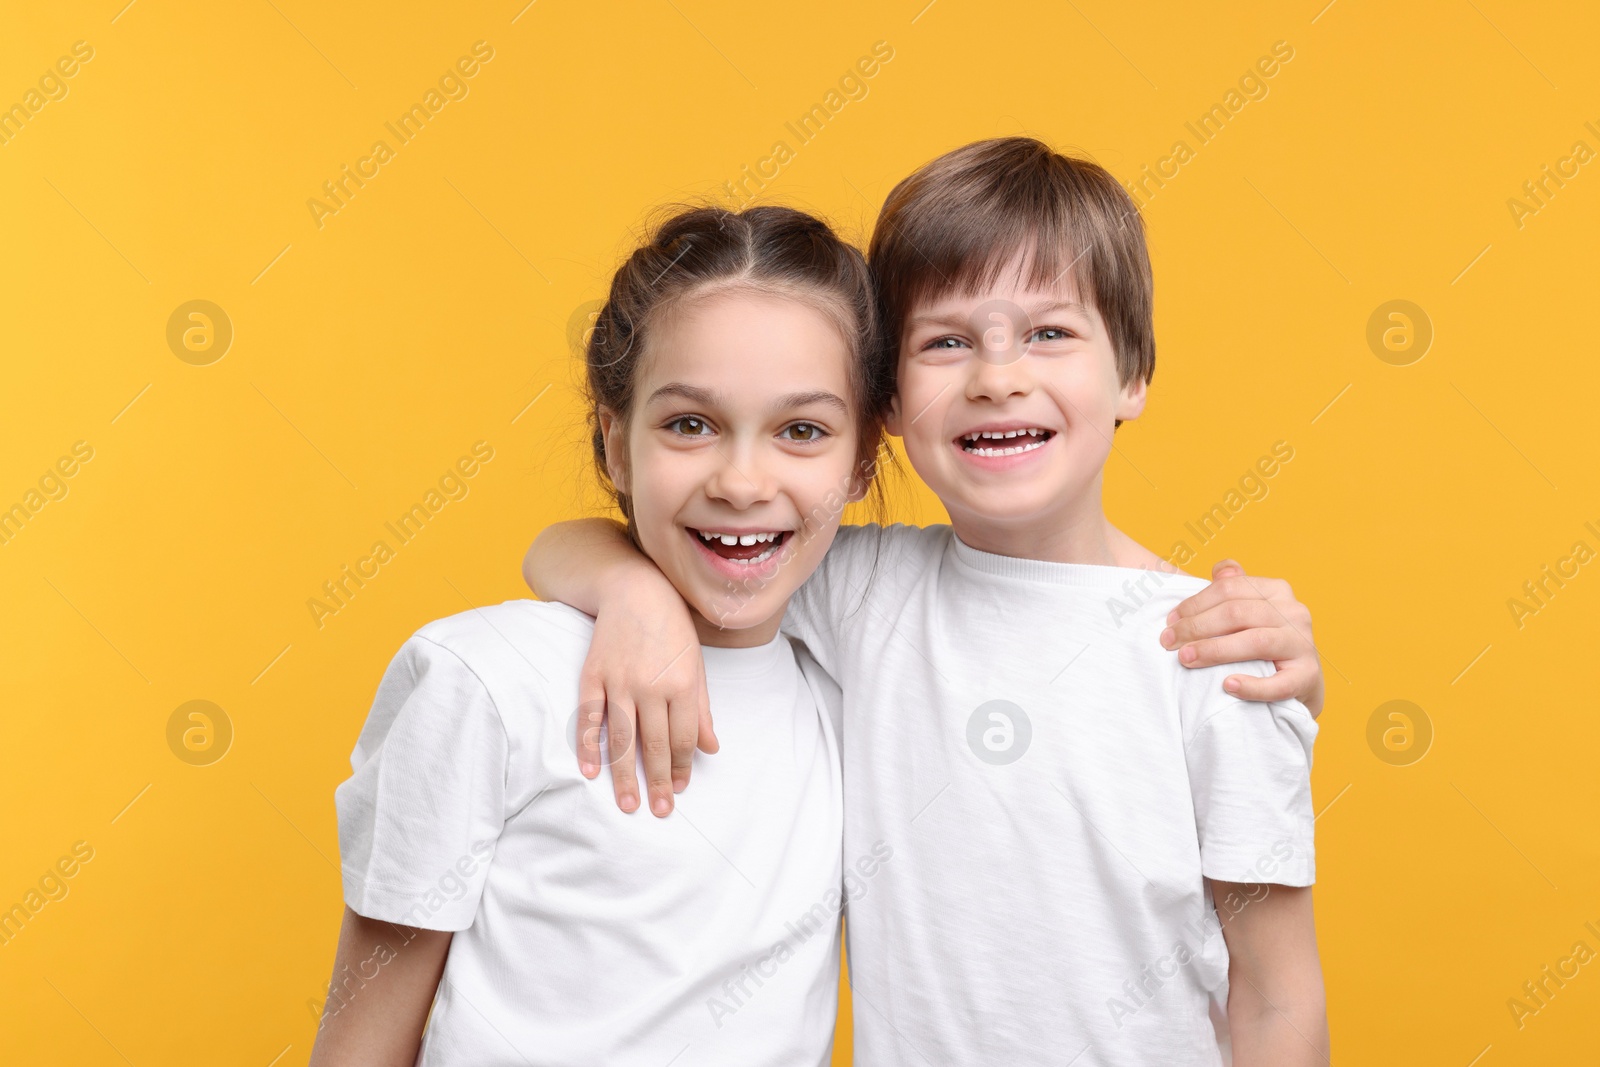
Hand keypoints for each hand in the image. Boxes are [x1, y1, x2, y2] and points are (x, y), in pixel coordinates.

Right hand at [580, 577, 716, 816]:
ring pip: (621, 738)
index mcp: (681, 684)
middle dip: (658, 781)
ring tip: (628, 804)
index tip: (680, 789)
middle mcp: (651, 686)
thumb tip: (712, 748)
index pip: (683, 738)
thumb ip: (701, 709)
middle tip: (658, 811)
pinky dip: (589, 745)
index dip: (683, 766)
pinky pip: (590, 717)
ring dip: (624, 775)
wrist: (635, 590)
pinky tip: (591, 772)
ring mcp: (619, 681)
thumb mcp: (696, 665)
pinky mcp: (593, 675)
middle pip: (654, 744)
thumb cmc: (672, 629)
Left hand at [1161, 560, 1324, 716]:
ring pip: (1255, 641)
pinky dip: (1252, 686)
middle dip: (1196, 627)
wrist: (1299, 680)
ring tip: (1186, 659)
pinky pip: (1279, 684)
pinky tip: (1227, 686)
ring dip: (1214, 651)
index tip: (1170, 621)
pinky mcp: (1308, 676)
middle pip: (1236, 613)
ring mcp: (1303, 643)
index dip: (1194, 604)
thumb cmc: (1264, 640)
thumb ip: (1235, 587)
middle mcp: (1294, 612)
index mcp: (1277, 590)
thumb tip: (1220, 570)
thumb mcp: (1251, 609)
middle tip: (1168, 642)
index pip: (1228, 589)